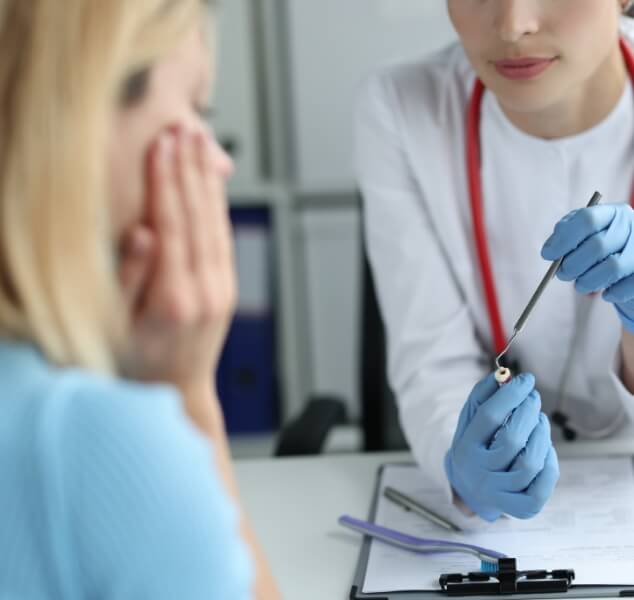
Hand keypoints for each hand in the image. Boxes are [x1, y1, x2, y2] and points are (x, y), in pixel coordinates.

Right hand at [117, 127, 235, 393]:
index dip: (167, 181)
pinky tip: (213, 184)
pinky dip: (220, 207)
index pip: (172, 225)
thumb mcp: (120, 328)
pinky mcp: (228, 289)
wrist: (180, 390)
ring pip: (217, 224)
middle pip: (198, 217)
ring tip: (202, 145)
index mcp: (174, 297)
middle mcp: (205, 290)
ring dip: (208, 181)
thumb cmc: (140, 361)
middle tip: (184, 131)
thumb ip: (131, 279)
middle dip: (190, 170)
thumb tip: (144, 232)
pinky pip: (225, 239)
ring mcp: (222, 289)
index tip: (163, 145)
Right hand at [444, 373, 559, 521]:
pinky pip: (542, 486)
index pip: (488, 416)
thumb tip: (503, 374)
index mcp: (465, 447)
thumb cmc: (475, 445)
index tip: (525, 379)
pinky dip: (550, 463)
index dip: (510, 395)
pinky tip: (545, 448)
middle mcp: (479, 473)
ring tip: (539, 420)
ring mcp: (499, 493)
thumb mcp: (470, 420)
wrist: (470, 488)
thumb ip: (482, 396)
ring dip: (541, 436)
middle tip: (534, 399)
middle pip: (511, 440)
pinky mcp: (521, 508)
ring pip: (530, 464)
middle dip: (528, 413)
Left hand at [542, 204, 633, 329]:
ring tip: (581, 285)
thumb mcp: (582, 235)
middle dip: (573, 265)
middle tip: (562, 274)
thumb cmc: (600, 248)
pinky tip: (606, 293)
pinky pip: (628, 286)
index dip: (564, 239)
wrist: (632, 266)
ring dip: (588, 281)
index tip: (547, 255)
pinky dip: (612, 293)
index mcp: (612, 213)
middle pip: (598, 245)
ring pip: (612, 268)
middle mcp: (632, 226)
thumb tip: (549, 251)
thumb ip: (564, 237)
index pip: (587, 219)